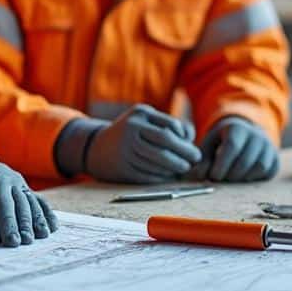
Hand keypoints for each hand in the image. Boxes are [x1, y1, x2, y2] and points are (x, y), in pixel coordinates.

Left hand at [0, 159, 57, 246]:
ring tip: (30, 240)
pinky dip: (45, 214)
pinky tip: (50, 228)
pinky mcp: (26, 188)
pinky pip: (38, 200)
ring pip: (24, 201)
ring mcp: (15, 180)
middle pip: (5, 200)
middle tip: (13, 243)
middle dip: (10, 223)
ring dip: (29, 221)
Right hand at [85, 105, 201, 183]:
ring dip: (175, 167)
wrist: (96, 147)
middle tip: (196, 159)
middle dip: (185, 152)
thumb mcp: (146, 121)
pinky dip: (162, 177)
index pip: (171, 126)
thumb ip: (170, 125)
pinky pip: (148, 174)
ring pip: (158, 160)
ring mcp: (125, 149)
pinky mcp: (122, 168)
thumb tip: (190, 139)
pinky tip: (168, 176)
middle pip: (165, 141)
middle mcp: (131, 128)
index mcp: (140, 114)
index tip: (191, 146)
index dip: (184, 139)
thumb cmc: (131, 133)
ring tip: (183, 168)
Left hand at [189, 117, 278, 182]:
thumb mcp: (210, 144)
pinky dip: (255, 178)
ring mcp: (269, 146)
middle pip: (245, 160)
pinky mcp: (275, 159)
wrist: (246, 134)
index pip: (232, 146)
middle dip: (230, 174)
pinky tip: (243, 176)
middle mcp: (257, 135)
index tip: (213, 175)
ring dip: (243, 177)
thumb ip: (203, 159)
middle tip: (221, 178)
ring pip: (259, 167)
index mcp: (238, 128)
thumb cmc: (223, 140)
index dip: (221, 164)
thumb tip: (198, 174)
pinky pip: (268, 172)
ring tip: (231, 177)